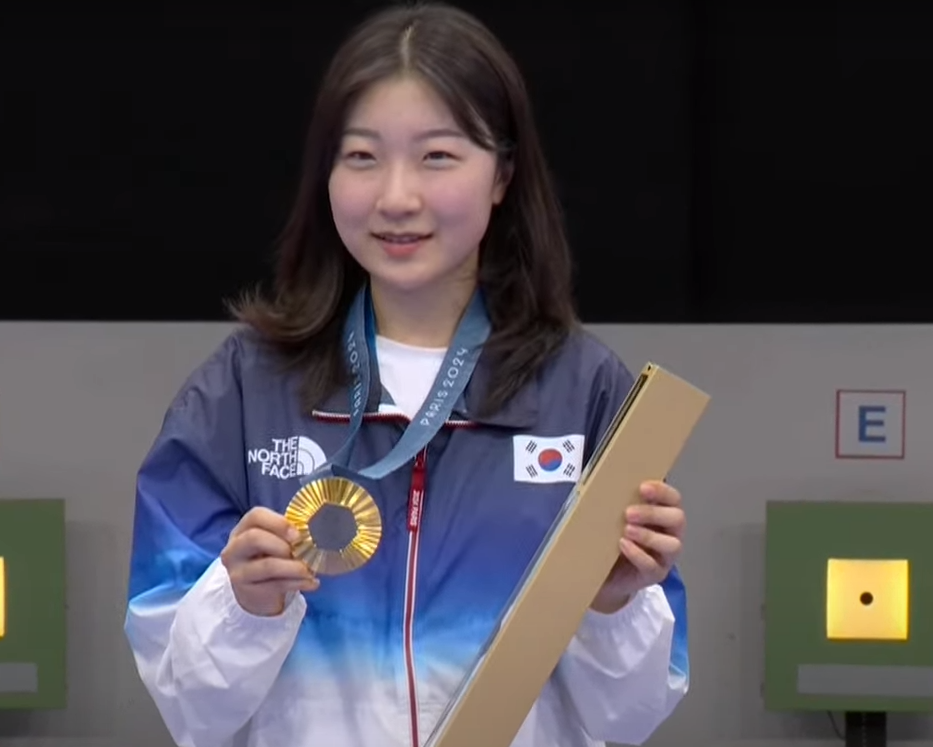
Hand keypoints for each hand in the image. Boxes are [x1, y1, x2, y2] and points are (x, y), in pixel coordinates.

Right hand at [220, 507, 318, 616]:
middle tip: (302, 551)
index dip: (278, 522)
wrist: (254, 591)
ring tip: (310, 570)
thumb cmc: (268, 557)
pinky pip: (276, 585)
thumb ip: (285, 534)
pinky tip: (312, 582)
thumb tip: (312, 532)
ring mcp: (238, 571)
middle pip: (254, 538)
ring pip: (268, 566)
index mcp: (242, 529)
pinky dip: (298, 583)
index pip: (255, 516)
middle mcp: (234, 548)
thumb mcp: (272, 541)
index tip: (297, 533)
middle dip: (282, 544)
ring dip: (294, 567)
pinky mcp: (247, 591)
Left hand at [590, 480, 684, 613]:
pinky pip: (652, 565)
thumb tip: (604, 482)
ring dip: (649, 535)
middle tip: (629, 512)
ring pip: (672, 545)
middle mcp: (670, 533)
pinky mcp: (655, 574)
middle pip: (677, 519)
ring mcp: (665, 556)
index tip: (642, 488)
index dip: (661, 491)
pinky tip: (623, 545)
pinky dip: (638, 554)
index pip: (673, 498)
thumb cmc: (613, 536)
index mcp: (663, 513)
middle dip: (653, 513)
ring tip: (627, 530)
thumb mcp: (615, 516)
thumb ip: (619, 502)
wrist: (603, 571)